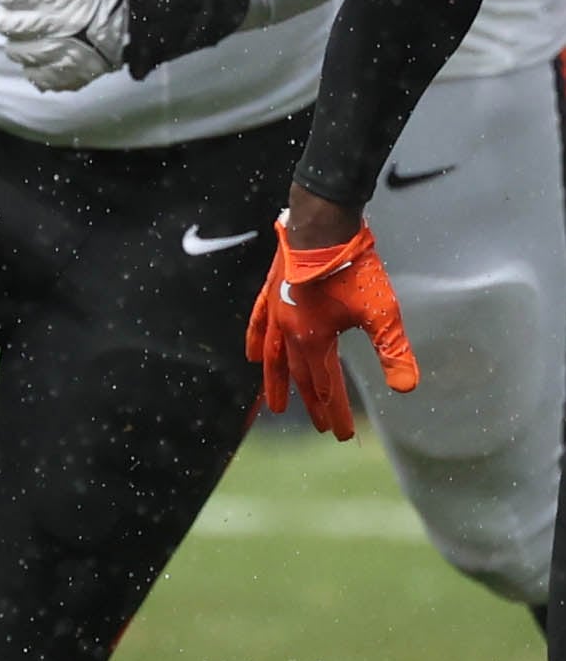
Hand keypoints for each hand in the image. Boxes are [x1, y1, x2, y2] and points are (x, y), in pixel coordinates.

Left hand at [0, 0, 126, 92]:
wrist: (130, 10)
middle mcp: (56, 23)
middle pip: (5, 22)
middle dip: (17, 11)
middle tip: (39, 5)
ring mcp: (59, 52)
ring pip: (14, 49)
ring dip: (24, 36)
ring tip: (48, 25)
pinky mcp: (63, 75)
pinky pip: (31, 72)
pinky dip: (37, 61)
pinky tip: (53, 46)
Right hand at [245, 213, 417, 440]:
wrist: (323, 227)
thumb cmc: (353, 268)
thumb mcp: (382, 312)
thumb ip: (393, 351)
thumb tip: (406, 388)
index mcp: (313, 341)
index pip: (324, 386)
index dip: (334, 411)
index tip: (341, 433)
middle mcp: (289, 333)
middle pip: (300, 378)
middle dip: (313, 403)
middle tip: (321, 425)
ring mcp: (277, 314)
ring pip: (274, 359)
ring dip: (277, 384)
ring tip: (274, 406)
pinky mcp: (273, 294)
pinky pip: (259, 327)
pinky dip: (258, 344)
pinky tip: (255, 356)